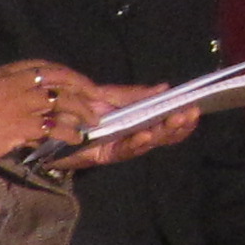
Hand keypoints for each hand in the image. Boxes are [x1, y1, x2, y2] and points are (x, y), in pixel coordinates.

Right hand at [0, 61, 98, 167]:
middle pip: (57, 77)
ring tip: (92, 121)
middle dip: (81, 85)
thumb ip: (4, 95)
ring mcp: (17, 103)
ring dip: (82, 110)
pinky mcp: (20, 125)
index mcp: (0, 73)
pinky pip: (54, 126)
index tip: (76, 81)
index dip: (63, 72)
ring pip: (61, 100)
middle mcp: (12, 83)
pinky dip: (69, 132)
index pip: (40, 65)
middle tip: (95, 97)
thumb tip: (28, 106)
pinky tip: (76, 138)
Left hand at [55, 88, 201, 166]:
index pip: (163, 125)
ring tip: (175, 121)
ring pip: (145, 144)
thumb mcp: (109, 95)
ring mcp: (118, 148)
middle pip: (159, 136)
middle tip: (190, 114)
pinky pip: (122, 151)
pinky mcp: (102, 155)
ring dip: (161, 133)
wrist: (48, 120)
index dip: (180, 121)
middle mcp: (130, 138)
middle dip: (176, 126)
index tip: (196, 109)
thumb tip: (165, 88)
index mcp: (135, 124)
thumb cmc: (78, 108)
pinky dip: (135, 143)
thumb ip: (135, 95)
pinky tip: (145, 135)